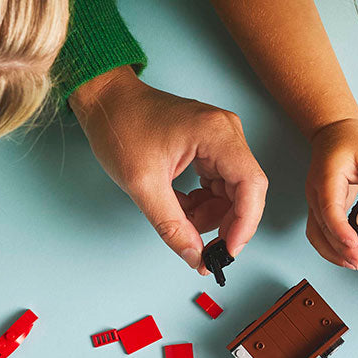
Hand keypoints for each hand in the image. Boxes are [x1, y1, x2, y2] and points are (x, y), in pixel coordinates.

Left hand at [70, 66, 266, 272]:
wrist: (106, 101)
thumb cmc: (120, 126)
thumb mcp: (142, 184)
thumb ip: (171, 225)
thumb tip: (193, 255)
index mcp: (216, 134)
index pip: (251, 185)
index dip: (245, 223)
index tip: (228, 250)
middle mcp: (226, 133)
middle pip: (245, 192)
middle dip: (224, 224)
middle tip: (202, 248)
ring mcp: (220, 140)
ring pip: (232, 193)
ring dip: (209, 215)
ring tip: (179, 218)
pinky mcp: (211, 148)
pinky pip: (219, 186)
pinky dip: (203, 204)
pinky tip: (180, 206)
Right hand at [304, 118, 357, 268]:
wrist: (332, 132)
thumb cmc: (346, 139)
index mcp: (326, 179)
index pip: (330, 209)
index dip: (340, 229)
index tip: (353, 243)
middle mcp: (316, 194)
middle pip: (322, 229)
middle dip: (339, 250)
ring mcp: (316, 202)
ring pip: (316, 235)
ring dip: (332, 253)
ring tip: (353, 264)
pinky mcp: (321, 208)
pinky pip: (319, 232)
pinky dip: (330, 247)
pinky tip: (345, 255)